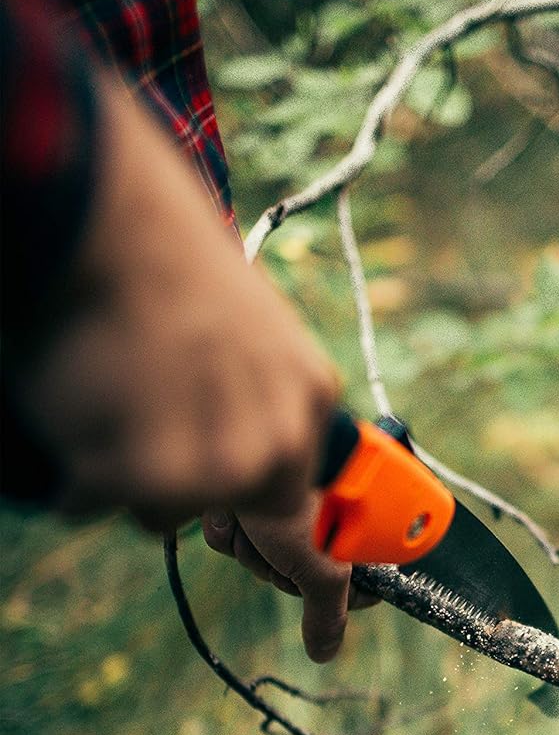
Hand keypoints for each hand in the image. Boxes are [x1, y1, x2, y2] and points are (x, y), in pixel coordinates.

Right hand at [11, 73, 337, 525]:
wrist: (108, 221)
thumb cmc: (167, 261)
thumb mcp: (254, 330)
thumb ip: (264, 397)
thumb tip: (247, 443)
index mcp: (310, 400)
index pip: (289, 494)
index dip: (238, 481)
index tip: (205, 458)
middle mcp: (275, 443)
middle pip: (227, 511)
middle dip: (188, 485)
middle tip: (147, 424)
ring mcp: (211, 468)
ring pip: (157, 513)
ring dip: (127, 475)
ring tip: (110, 399)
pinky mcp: (138, 477)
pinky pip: (90, 503)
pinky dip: (72, 472)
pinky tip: (75, 409)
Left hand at [202, 499, 379, 662]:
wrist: (249, 438)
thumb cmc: (304, 495)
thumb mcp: (322, 565)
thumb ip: (328, 613)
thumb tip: (325, 654)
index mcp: (359, 519)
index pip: (355, 580)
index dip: (332, 591)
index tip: (319, 582)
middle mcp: (324, 508)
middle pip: (297, 570)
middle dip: (278, 564)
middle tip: (280, 542)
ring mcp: (284, 495)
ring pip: (260, 550)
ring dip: (250, 544)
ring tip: (255, 517)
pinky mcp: (246, 483)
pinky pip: (233, 524)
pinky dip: (228, 522)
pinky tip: (233, 504)